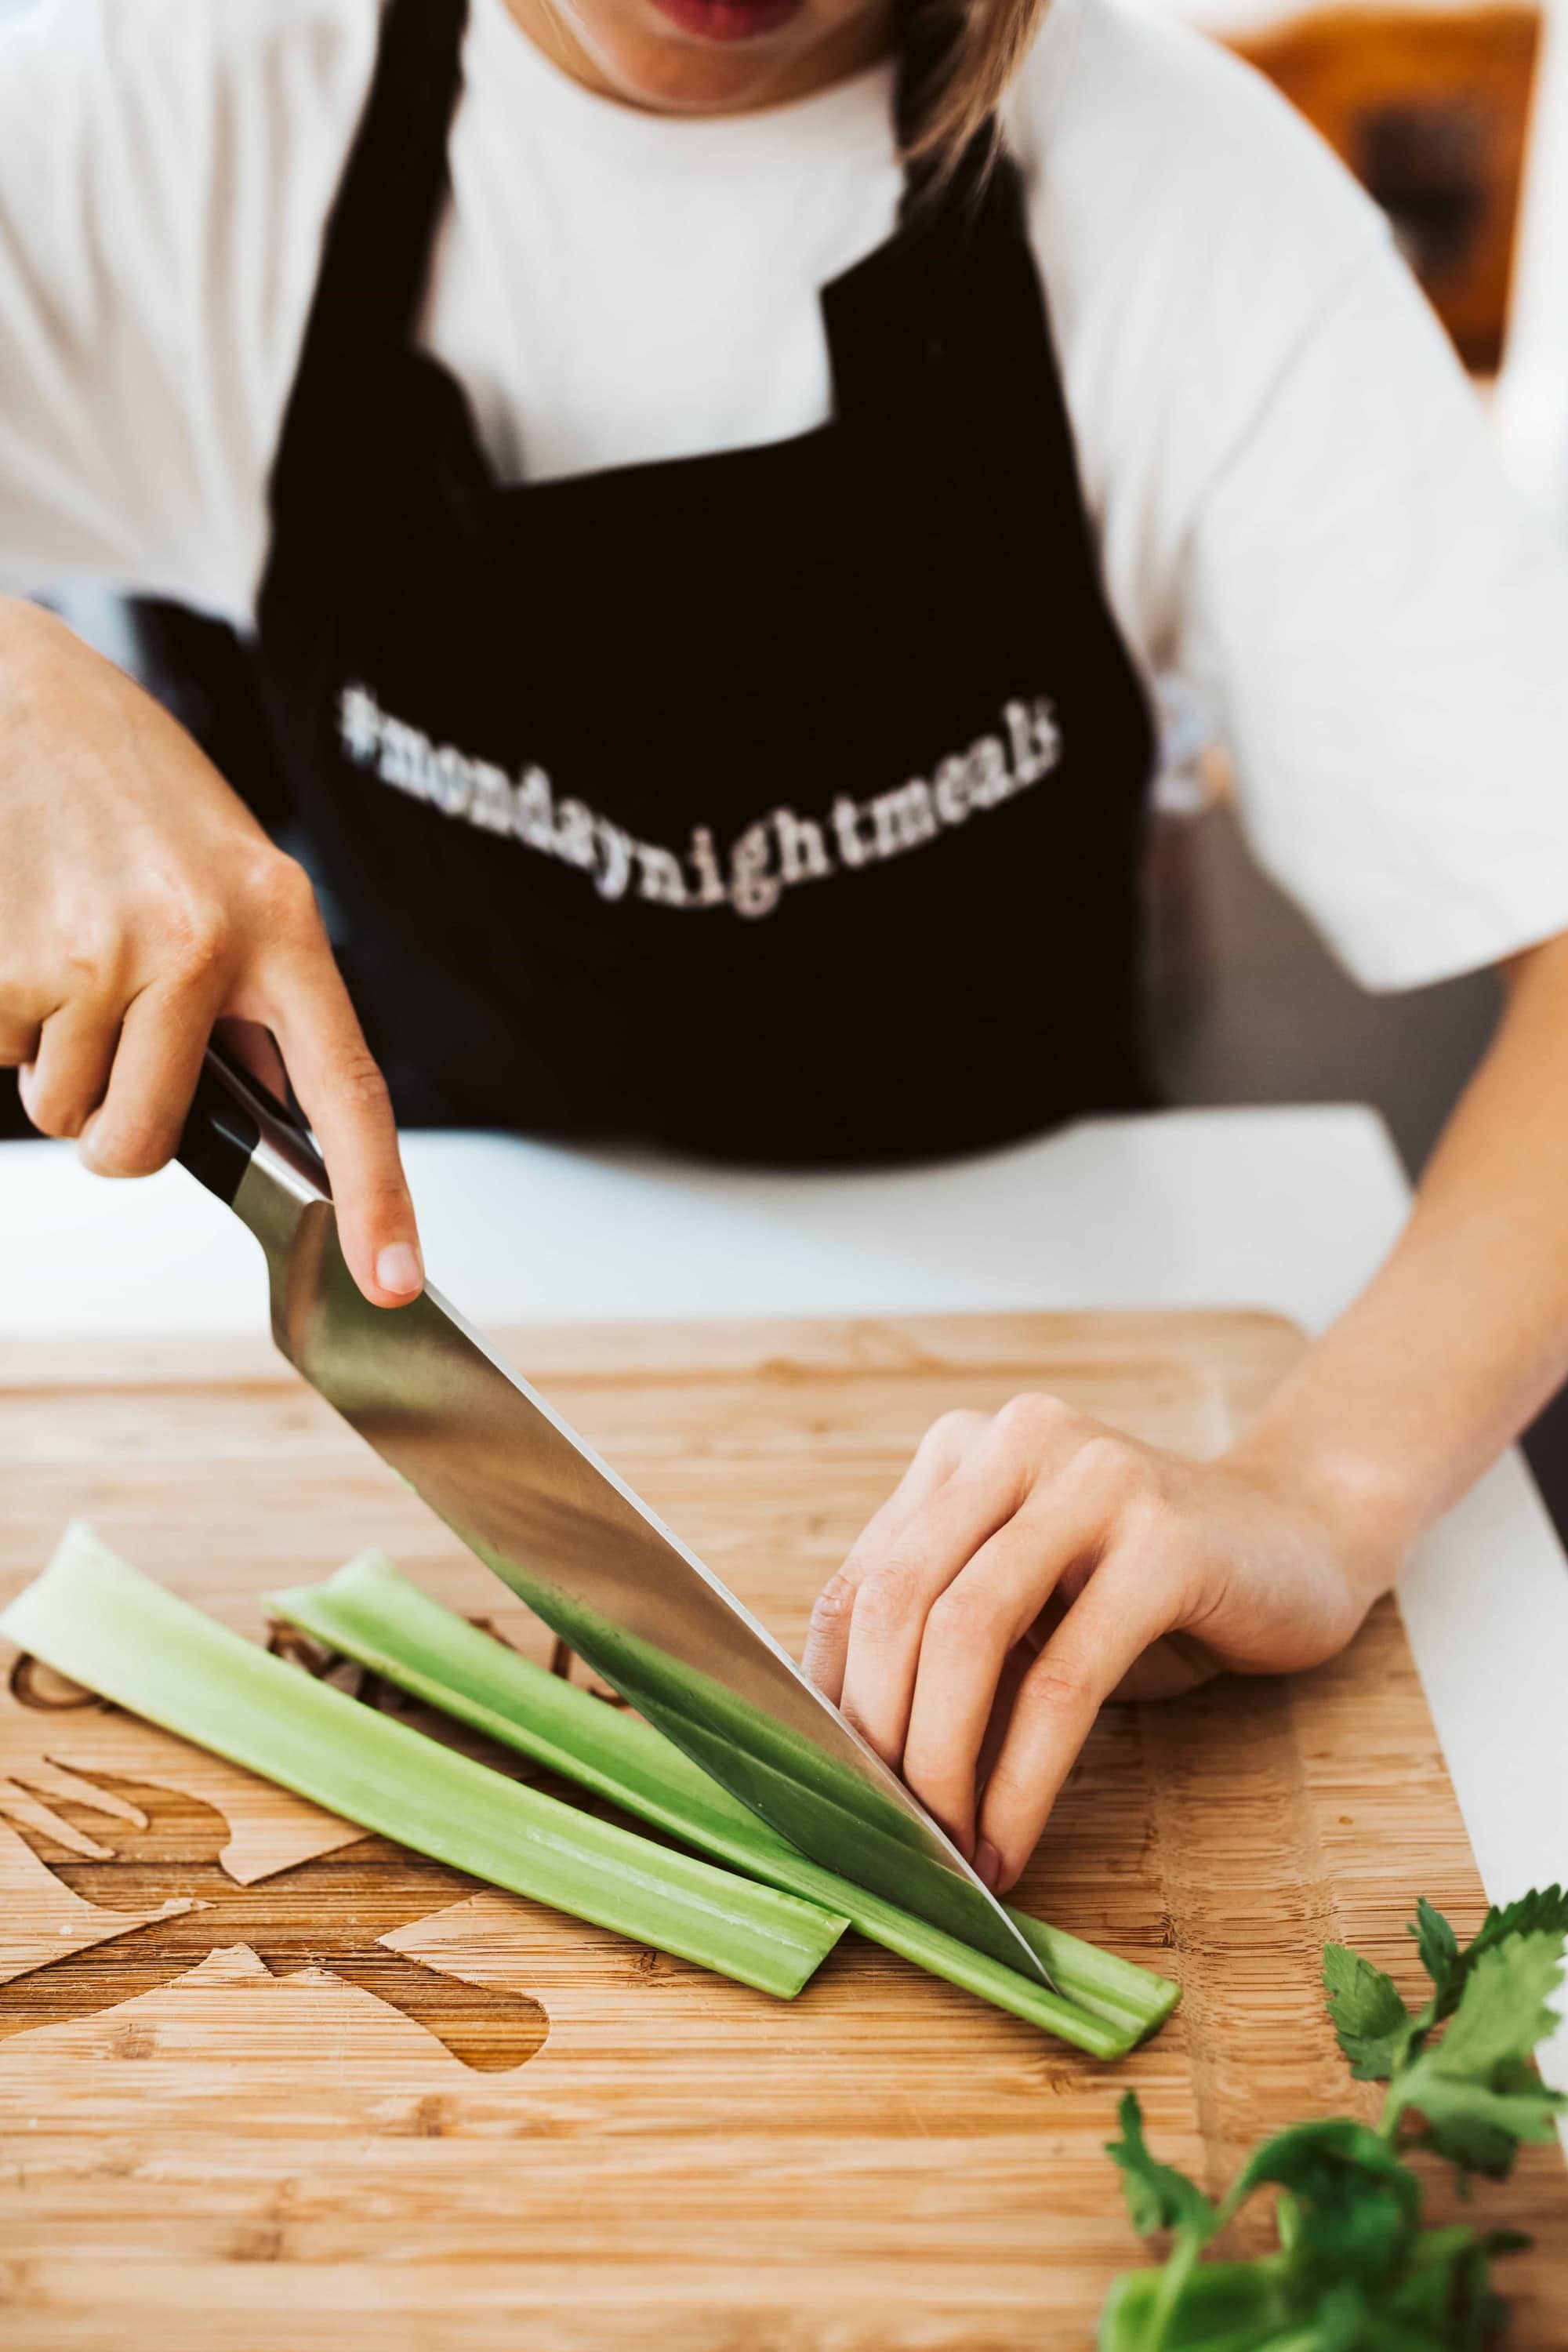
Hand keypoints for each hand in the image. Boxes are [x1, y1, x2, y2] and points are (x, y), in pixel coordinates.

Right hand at [0, 599, 419, 1304]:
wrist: (30, 699)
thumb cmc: (145, 798)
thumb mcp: (243, 883)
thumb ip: (264, 1002)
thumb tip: (281, 1122)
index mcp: (283, 927)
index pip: (348, 1089)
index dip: (376, 1197)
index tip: (391, 1279)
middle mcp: (200, 944)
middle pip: (149, 1142)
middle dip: (117, 1136)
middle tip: (111, 1060)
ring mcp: (101, 954)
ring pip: (65, 1112)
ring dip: (54, 1067)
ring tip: (71, 964)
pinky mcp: (13, 960)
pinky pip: (0, 1057)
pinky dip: (5, 1022)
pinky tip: (30, 939)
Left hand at [803, 1394, 1388, 1892]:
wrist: (1304, 1540)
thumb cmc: (1147, 1590)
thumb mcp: (1029, 1601)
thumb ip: (943, 1638)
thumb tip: (843, 1758)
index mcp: (963, 1452)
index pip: (857, 1581)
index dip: (826, 1696)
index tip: (825, 1789)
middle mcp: (1017, 1443)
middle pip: (897, 1599)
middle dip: (877, 1733)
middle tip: (883, 1832)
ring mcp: (1094, 1480)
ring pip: (967, 1632)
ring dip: (941, 1762)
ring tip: (945, 1849)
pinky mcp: (1166, 1542)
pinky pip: (1064, 1681)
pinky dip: (1023, 1779)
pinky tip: (1010, 1841)